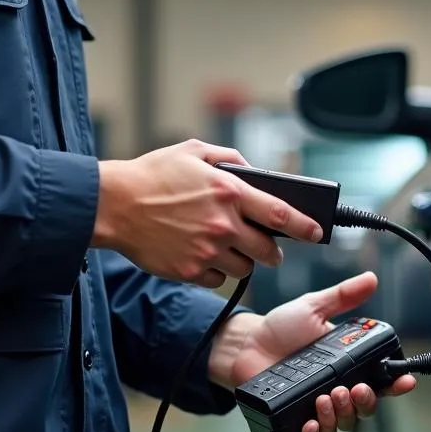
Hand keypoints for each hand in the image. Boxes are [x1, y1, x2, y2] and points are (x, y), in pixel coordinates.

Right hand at [90, 139, 322, 287]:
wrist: (114, 205)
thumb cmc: (152, 175)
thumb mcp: (193, 152)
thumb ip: (230, 159)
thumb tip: (254, 171)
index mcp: (228, 191)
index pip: (281, 213)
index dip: (305, 226)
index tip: (317, 232)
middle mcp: (223, 223)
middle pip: (268, 250)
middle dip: (272, 252)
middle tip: (268, 249)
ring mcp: (207, 250)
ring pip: (244, 269)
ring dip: (241, 261)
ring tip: (225, 248)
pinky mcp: (189, 270)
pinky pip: (217, 280)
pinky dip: (214, 272)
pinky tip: (201, 256)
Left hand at [213, 271, 415, 431]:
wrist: (246, 345)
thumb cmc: (279, 329)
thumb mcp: (313, 308)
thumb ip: (342, 296)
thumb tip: (370, 279)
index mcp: (346, 369)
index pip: (379, 382)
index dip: (395, 385)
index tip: (403, 381)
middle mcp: (334, 393)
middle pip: (363, 410)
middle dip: (363, 403)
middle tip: (351, 389)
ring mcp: (314, 410)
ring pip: (340, 426)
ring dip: (338, 417)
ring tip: (325, 399)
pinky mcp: (292, 424)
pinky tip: (311, 423)